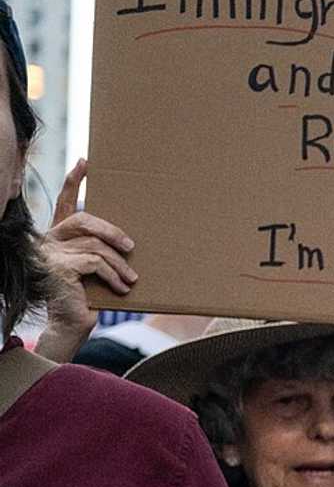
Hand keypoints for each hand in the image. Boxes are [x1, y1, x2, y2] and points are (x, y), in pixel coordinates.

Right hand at [35, 161, 135, 360]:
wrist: (71, 324)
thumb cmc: (88, 296)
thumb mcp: (95, 268)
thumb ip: (100, 249)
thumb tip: (130, 238)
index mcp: (58, 236)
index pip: (65, 204)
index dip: (73, 182)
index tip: (85, 162)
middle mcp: (48, 241)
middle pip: (84, 220)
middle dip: (112, 231)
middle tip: (132, 246)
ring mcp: (48, 254)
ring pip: (94, 246)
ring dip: (119, 263)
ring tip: (132, 278)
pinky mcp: (56, 268)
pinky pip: (93, 263)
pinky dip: (112, 275)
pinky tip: (122, 289)